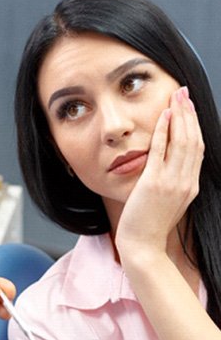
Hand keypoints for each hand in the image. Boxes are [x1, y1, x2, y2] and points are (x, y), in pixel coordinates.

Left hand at [116, 86, 203, 258]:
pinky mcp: (155, 183)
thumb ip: (173, 183)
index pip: (197, 149)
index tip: (189, 108)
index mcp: (190, 186)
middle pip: (194, 141)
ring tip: (176, 97)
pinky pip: (162, 151)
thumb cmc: (150, 224)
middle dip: (190, 114)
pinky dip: (164, 131)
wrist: (142, 245)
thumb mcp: (168, 202)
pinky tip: (163, 116)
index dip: (195, 126)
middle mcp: (186, 182)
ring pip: (182, 142)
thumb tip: (169, 165)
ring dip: (180, 117)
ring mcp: (172, 183)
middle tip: (184, 94)